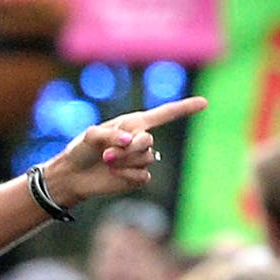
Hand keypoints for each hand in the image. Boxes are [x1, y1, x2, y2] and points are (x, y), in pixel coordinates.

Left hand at [39, 98, 208, 206]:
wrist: (74, 175)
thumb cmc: (80, 149)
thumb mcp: (90, 135)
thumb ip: (110, 134)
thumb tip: (130, 140)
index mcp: (133, 123)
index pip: (165, 114)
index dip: (185, 108)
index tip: (205, 103)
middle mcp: (140, 139)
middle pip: (149, 141)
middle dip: (130, 148)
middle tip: (108, 154)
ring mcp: (140, 159)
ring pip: (145, 159)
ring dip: (124, 161)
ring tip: (107, 162)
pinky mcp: (137, 176)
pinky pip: (143, 175)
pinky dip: (126, 174)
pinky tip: (114, 174)